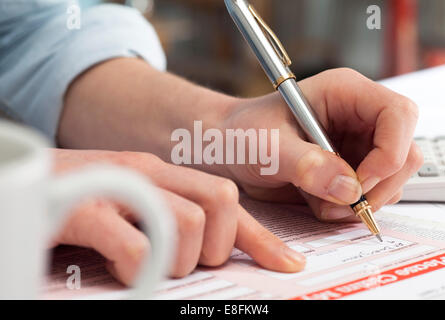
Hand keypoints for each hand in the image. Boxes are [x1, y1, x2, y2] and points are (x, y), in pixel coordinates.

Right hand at [50, 149, 304, 284]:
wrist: (28, 179)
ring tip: (152, 263)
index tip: (287, 263)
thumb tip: (207, 252)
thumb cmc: (85, 199)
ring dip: (179, 258)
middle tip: (188, 261)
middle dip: (216, 244)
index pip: (229, 201)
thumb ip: (171, 219)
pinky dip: (140, 267)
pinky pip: (137, 245)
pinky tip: (125, 268)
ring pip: (188, 222)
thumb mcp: (137, 205)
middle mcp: (150, 174)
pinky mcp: (87, 211)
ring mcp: (120, 188)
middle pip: (221, 201)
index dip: (261, 237)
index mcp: (166, 175)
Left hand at [222, 68, 422, 220]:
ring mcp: (356, 146)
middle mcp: (358, 118)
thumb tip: (349, 188)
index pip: (398, 114)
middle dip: (378, 186)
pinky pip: (371, 195)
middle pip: (404, 152)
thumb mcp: (268, 147)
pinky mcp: (349, 170)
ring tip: (321, 204)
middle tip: (341, 203)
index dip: (390, 151)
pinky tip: (321, 204)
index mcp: (344, 93)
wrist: (229, 150)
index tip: (359, 181)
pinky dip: (351, 209)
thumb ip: (306, 165)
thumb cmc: (243, 134)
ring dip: (362, 202)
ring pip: (392, 179)